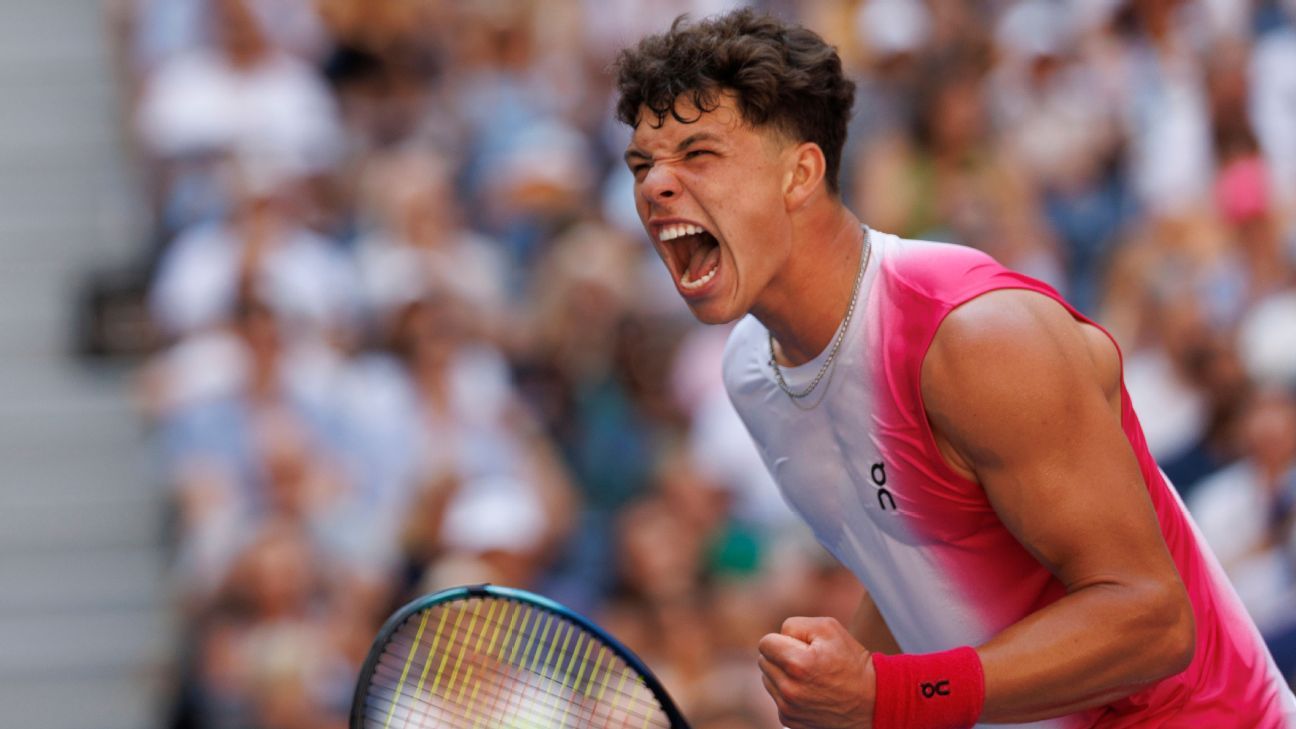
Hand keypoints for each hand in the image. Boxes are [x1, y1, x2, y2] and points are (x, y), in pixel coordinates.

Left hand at [757, 616, 875, 728]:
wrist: (871, 701)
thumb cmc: (851, 661)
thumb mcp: (828, 628)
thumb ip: (794, 625)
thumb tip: (777, 637)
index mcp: (797, 663)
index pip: (765, 643)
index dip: (782, 640)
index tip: (799, 645)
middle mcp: (789, 689)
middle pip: (763, 661)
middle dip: (780, 656)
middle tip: (807, 659)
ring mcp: (788, 708)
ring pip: (767, 679)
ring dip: (782, 674)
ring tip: (809, 675)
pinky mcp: (789, 720)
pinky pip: (776, 697)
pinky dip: (787, 692)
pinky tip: (809, 691)